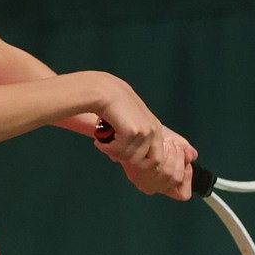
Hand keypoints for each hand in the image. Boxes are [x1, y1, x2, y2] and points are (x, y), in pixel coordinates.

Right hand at [92, 83, 197, 199]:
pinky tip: (98, 140)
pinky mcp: (132, 131)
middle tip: (110, 150)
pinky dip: (107, 148)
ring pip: (129, 158)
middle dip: (125, 159)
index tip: (122, 156)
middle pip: (143, 162)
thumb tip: (130, 161)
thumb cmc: (113, 108)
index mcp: (155, 128)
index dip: (139, 163)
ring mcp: (145, 131)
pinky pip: (119, 151)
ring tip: (102, 142)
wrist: (105, 92)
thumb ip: (135, 139)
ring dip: (113, 153)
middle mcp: (153, 130)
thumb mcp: (130, 123)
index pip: (156, 159)